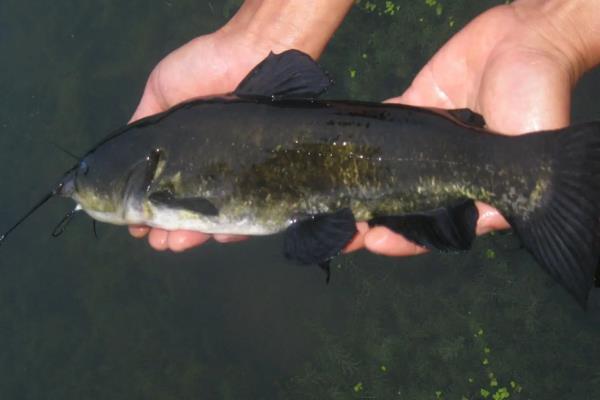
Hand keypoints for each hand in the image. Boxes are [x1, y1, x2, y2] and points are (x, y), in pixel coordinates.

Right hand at [128, 0, 352, 250]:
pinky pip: (252, 210)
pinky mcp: (263, 178)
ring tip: (177, 243)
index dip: (149, 211)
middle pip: (190, 210)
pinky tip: (219, 234)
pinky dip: (234, 227)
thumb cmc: (202, 70)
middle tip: (158, 242)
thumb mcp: (158, 94)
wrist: (251, 55)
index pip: (164, 191)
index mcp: (184, 153)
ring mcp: (237, 175)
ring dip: (196, 235)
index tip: (134, 226)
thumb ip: (142, 127)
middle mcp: (211, 168)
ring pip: (218, 217)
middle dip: (171, 232)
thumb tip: (119, 161)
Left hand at [346, 1, 586, 255]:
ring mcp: (426, 141)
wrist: (528, 40)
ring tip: (329, 198)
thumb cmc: (536, 102)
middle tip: (338, 228)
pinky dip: (363, 137)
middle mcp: (445, 170)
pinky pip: (384, 125)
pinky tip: (339, 152)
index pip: (432, 227)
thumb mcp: (523, 161)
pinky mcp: (415, 107)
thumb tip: (466, 228)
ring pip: (385, 170)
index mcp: (472, 190)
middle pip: (402, 203)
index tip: (373, 242)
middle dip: (370, 218)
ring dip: (358, 183)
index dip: (403, 240)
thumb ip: (497, 198)